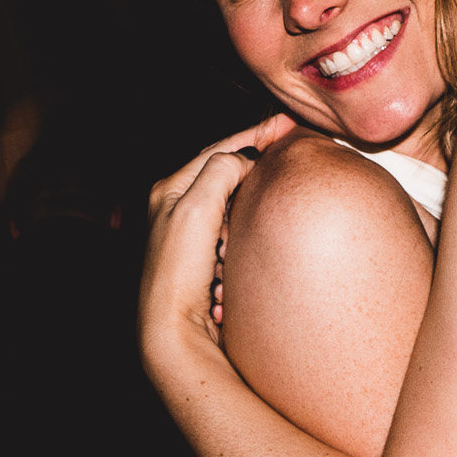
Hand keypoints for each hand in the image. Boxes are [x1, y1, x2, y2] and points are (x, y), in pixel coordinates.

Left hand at [139, 116, 295, 359]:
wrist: (173, 333)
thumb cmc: (177, 274)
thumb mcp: (196, 208)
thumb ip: (221, 170)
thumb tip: (244, 160)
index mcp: (168, 190)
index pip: (217, 150)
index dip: (254, 134)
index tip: (286, 124)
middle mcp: (174, 210)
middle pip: (224, 175)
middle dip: (254, 168)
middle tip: (288, 152)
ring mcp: (189, 237)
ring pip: (231, 206)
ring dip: (250, 208)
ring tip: (271, 202)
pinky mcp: (202, 262)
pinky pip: (233, 236)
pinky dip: (246, 236)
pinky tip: (255, 243)